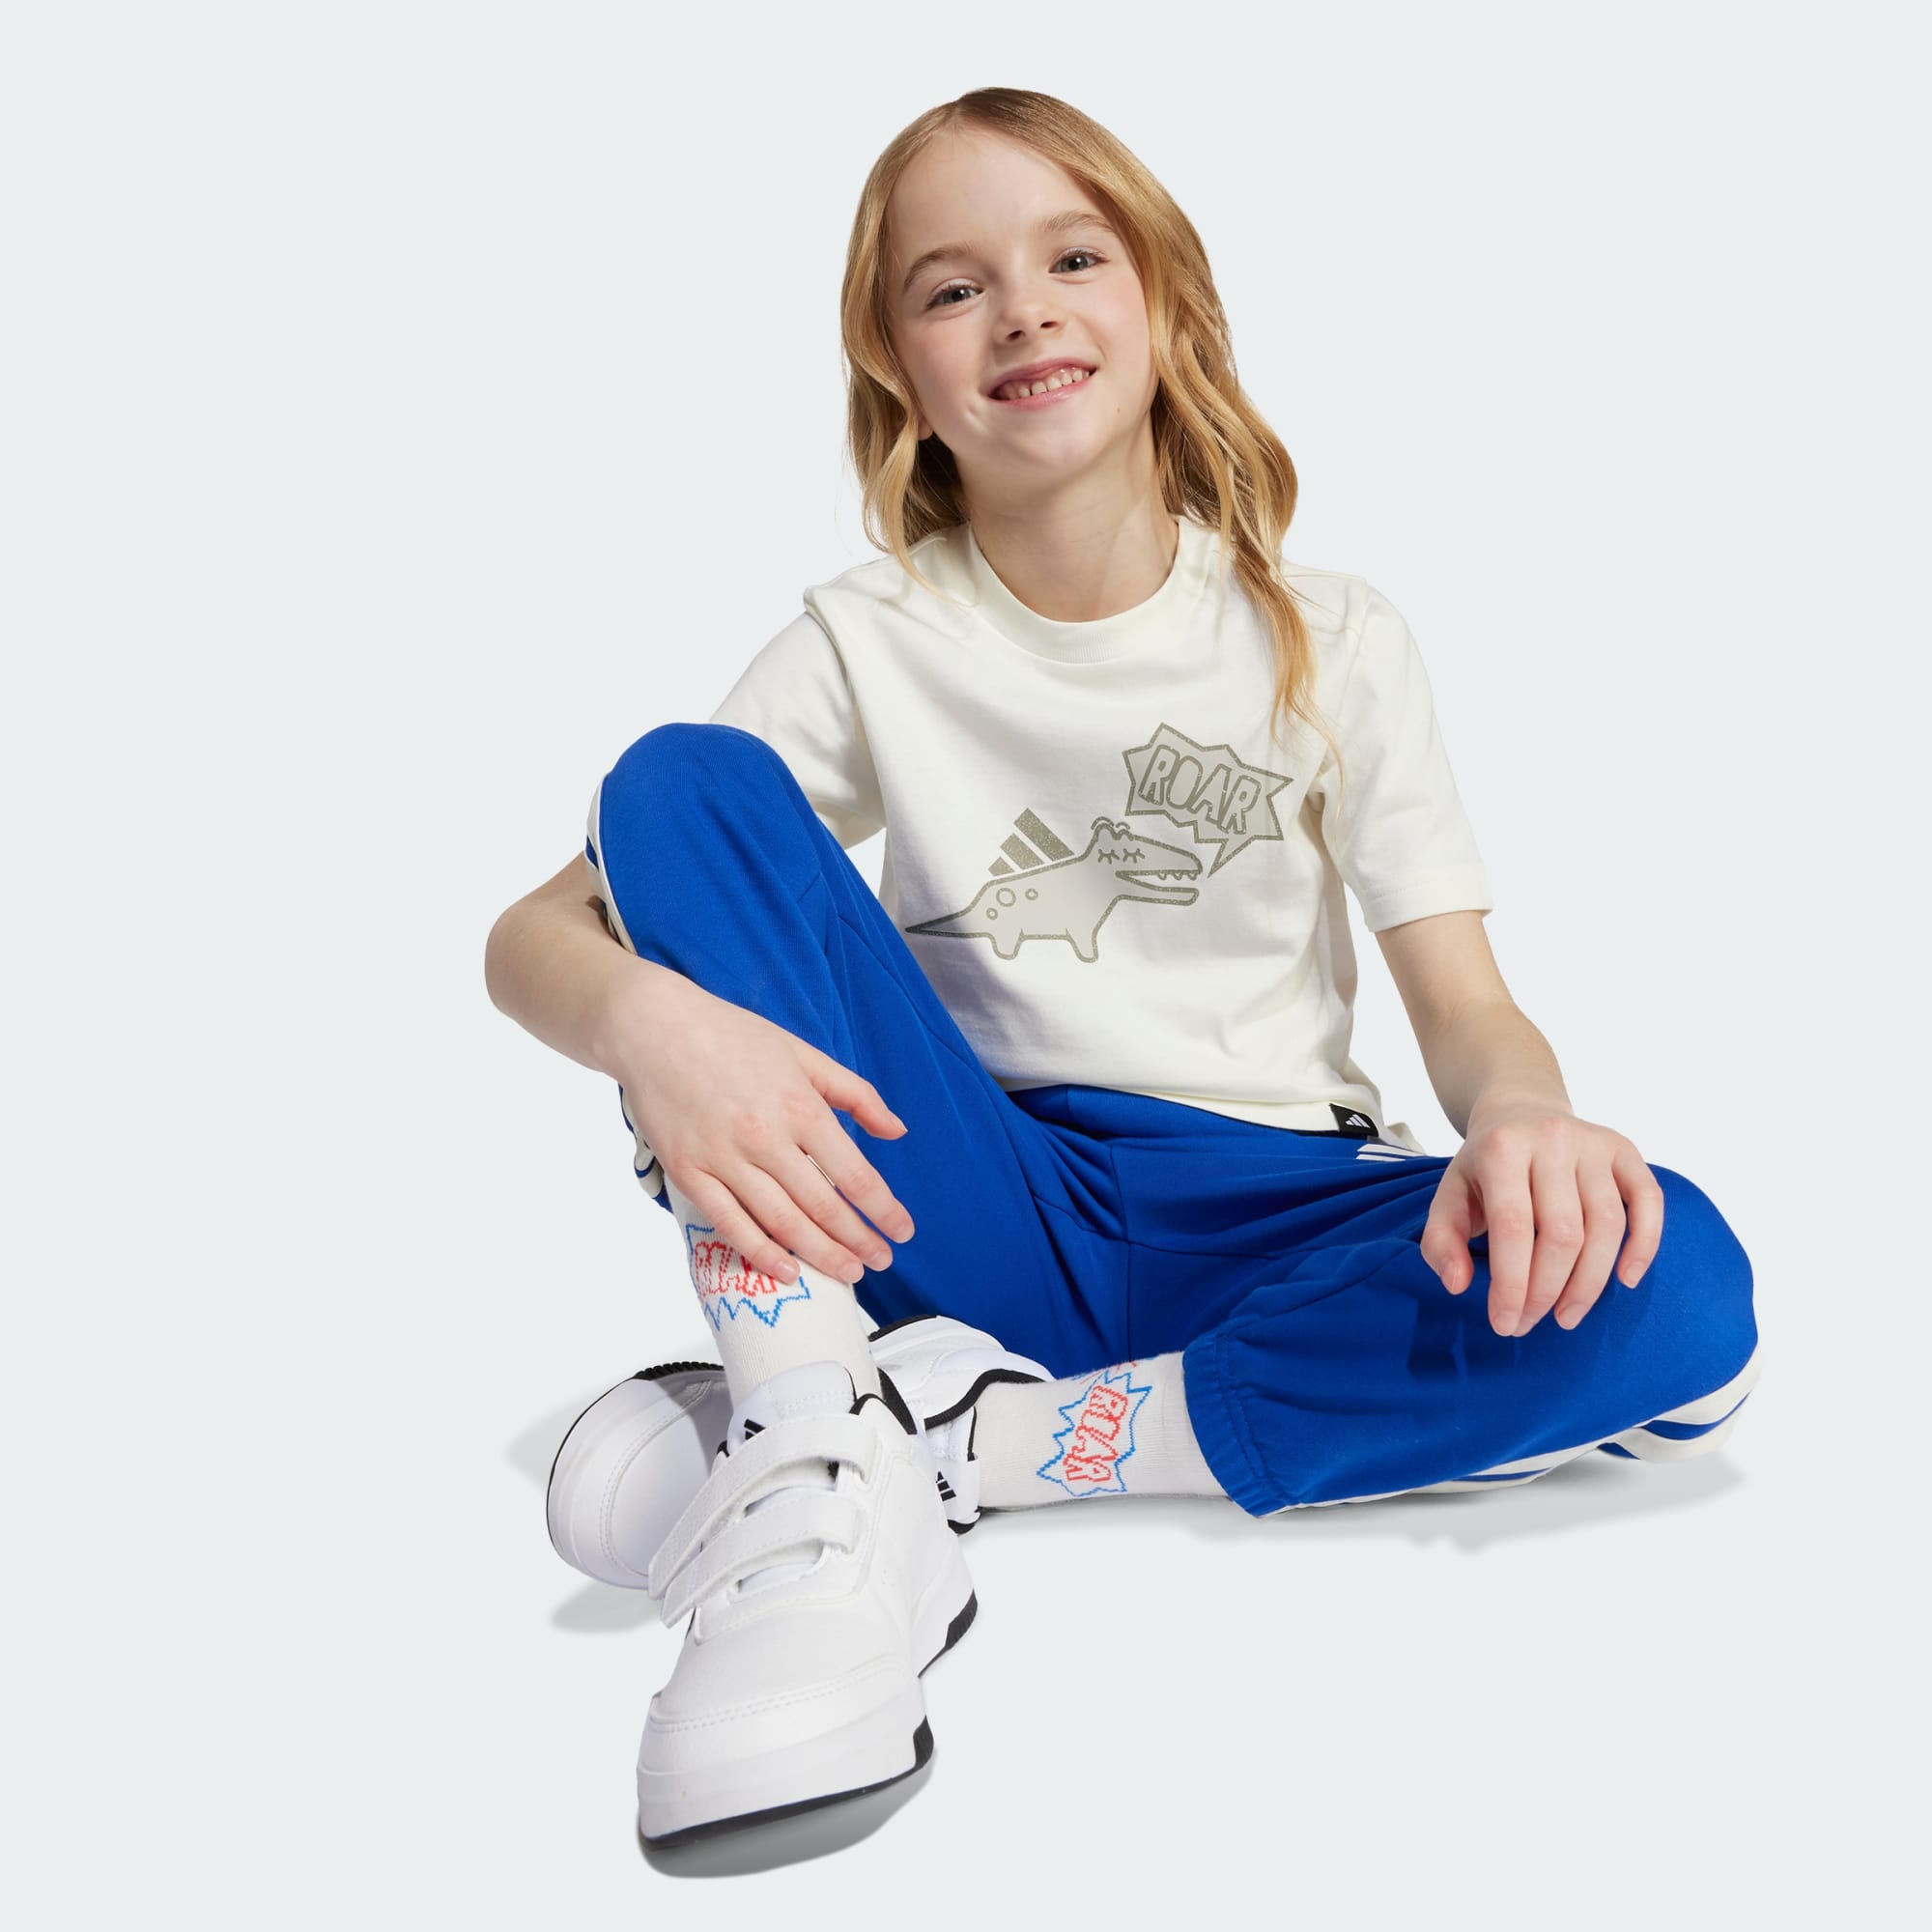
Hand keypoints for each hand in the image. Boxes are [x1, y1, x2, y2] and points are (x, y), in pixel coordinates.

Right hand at [611, 973, 914, 1288]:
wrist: (655, 1028)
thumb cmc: (732, 1036)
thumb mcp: (803, 1053)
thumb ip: (855, 1094)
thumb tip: (896, 1130)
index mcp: (800, 1106)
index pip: (853, 1174)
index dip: (882, 1210)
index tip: (902, 1231)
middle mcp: (765, 1137)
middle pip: (822, 1206)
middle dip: (858, 1241)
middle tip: (881, 1261)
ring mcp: (723, 1158)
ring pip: (781, 1222)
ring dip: (820, 1255)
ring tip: (848, 1273)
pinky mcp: (688, 1172)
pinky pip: (729, 1223)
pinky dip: (760, 1253)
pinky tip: (787, 1272)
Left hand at [1420, 1099, 1663, 1336]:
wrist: (1519, 1110)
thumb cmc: (1485, 1166)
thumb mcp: (1449, 1195)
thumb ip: (1441, 1240)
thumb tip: (1458, 1284)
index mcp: (1502, 1148)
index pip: (1513, 1226)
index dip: (1512, 1283)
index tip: (1505, 1324)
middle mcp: (1552, 1139)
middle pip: (1562, 1232)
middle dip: (1546, 1290)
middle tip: (1530, 1323)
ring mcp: (1594, 1142)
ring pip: (1607, 1225)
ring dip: (1589, 1283)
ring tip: (1566, 1316)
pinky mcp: (1626, 1150)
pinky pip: (1649, 1201)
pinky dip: (1644, 1244)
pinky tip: (1625, 1281)